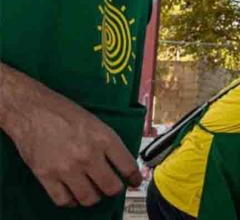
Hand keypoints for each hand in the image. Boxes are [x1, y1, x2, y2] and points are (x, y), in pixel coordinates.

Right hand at [1, 68, 140, 207]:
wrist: (32, 110)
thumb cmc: (64, 112)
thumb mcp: (96, 123)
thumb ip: (108, 144)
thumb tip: (120, 163)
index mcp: (104, 139)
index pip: (128, 166)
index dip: (134, 178)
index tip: (134, 181)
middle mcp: (88, 155)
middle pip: (111, 187)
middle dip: (114, 190)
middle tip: (111, 187)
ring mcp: (67, 168)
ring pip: (89, 198)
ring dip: (93, 197)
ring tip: (92, 191)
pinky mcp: (46, 176)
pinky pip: (63, 200)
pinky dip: (70, 201)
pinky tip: (72, 194)